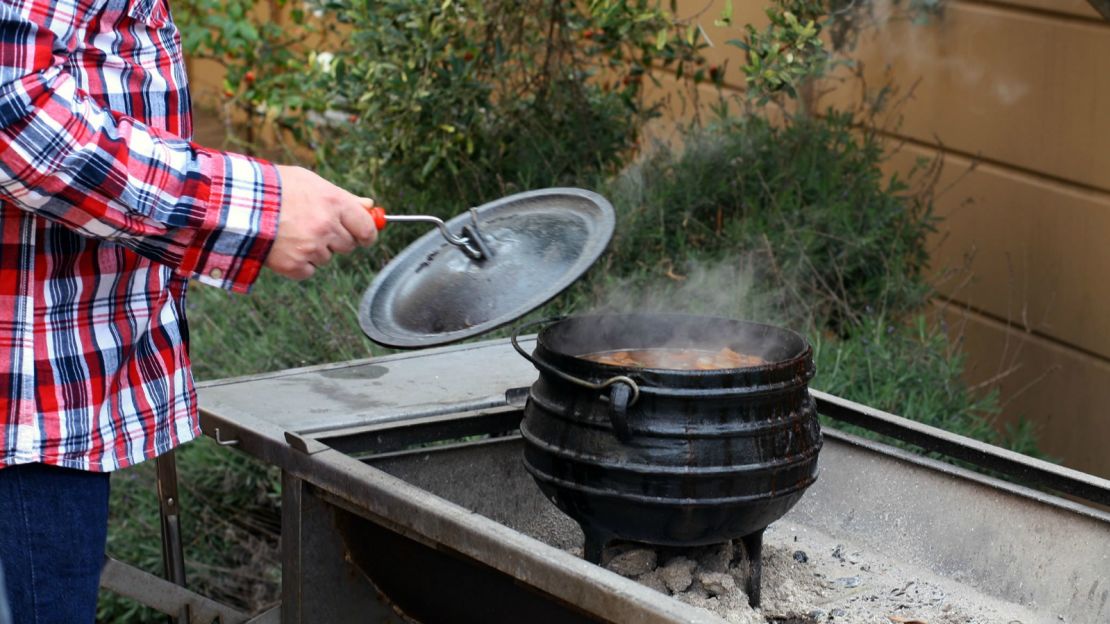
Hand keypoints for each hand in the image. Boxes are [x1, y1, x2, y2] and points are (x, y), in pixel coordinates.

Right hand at [265, 165, 377, 279]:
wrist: (237, 203)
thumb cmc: (275, 187)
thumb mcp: (310, 182)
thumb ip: (342, 196)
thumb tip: (369, 207)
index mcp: (334, 203)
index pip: (367, 228)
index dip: (367, 234)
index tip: (364, 237)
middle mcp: (326, 226)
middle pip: (348, 245)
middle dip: (337, 239)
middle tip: (315, 228)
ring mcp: (311, 247)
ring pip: (327, 258)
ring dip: (315, 250)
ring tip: (292, 232)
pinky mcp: (294, 265)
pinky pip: (310, 270)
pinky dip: (300, 263)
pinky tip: (285, 247)